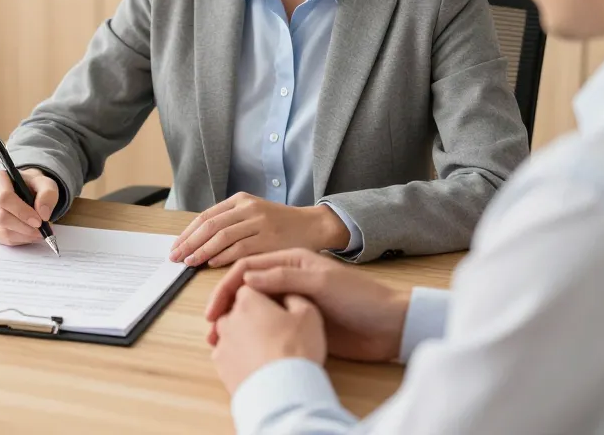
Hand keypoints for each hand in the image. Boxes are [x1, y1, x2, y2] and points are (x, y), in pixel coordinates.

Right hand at [0, 167, 59, 245]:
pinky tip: (28, 234)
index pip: (4, 197)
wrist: (22, 190)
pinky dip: (17, 240)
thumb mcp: (45, 183)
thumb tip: (43, 214)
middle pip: (0, 216)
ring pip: (1, 230)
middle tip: (41, 231)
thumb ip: (48, 194)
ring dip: (23, 235)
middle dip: (24, 227)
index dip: (22, 212)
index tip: (39, 221)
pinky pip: (0, 238)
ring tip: (38, 233)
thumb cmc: (31, 185)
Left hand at [169, 193, 349, 267]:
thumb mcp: (252, 214)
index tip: (175, 246)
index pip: (206, 216)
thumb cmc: (279, 224)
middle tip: (175, 257)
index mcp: (240, 200)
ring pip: (222, 237)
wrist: (312, 226)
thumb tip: (197, 241)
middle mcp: (248, 208)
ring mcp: (259, 223)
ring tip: (188, 262)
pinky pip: (239, 249)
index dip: (188, 232)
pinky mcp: (269, 239)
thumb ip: (229, 222)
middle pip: (210, 226)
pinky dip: (222, 257)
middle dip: (189, 242)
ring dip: (201, 251)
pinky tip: (210, 264)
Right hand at [206, 248, 410, 361]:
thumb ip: (285, 277)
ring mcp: (292, 301)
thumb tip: (245, 277)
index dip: (228, 286)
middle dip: (226, 304)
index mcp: (291, 260)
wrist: (390, 326)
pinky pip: (269, 325)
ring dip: (236, 320)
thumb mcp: (322, 282)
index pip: (248, 267)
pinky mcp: (298, 323)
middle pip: (247, 288)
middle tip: (213, 327)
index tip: (215, 307)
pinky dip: (252, 332)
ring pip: (255, 308)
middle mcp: (288, 278)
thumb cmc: (360, 297)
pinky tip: (242, 344)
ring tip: (221, 339)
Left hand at [212, 286, 325, 395]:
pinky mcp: (221, 367)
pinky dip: (238, 358)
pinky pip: (227, 356)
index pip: (248, 288)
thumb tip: (286, 295)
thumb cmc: (297, 349)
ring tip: (264, 350)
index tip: (274, 307)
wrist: (283, 392)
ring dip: (242, 337)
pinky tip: (255, 364)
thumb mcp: (308, 314)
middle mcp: (228, 319)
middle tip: (272, 330)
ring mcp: (222, 344)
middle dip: (250, 316)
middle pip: (235, 310)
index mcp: (247, 301)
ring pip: (229, 334)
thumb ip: (295, 297)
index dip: (262, 295)